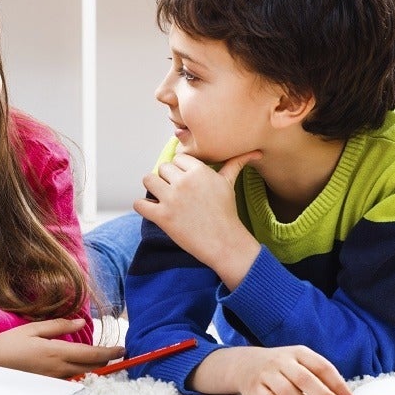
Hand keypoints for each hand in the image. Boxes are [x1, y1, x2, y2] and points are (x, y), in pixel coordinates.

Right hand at [0, 318, 124, 377]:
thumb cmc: (8, 343)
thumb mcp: (33, 329)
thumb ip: (59, 326)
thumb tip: (81, 324)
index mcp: (57, 352)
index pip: (92, 355)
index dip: (110, 353)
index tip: (123, 349)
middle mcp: (58, 369)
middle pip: (91, 367)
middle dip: (106, 360)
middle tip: (117, 352)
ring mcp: (52, 380)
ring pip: (81, 374)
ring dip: (92, 366)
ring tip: (101, 357)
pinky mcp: (46, 386)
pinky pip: (68, 379)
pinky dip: (78, 372)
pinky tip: (78, 365)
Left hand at [134, 151, 262, 288]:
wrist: (224, 242)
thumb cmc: (227, 213)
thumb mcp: (229, 184)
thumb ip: (234, 164)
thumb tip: (254, 152)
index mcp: (199, 171)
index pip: (178, 158)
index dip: (180, 169)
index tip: (185, 181)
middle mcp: (184, 182)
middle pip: (162, 168)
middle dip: (167, 178)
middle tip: (175, 192)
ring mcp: (172, 199)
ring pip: (148, 180)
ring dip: (153, 188)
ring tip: (162, 197)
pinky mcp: (162, 217)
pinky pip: (140, 204)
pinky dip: (143, 206)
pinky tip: (152, 210)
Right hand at [191, 345, 352, 394]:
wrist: (245, 365)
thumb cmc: (282, 369)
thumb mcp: (300, 366)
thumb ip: (318, 381)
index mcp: (299, 353)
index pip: (322, 367)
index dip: (338, 385)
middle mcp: (282, 360)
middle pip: (306, 379)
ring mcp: (266, 374)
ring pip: (289, 393)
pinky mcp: (254, 388)